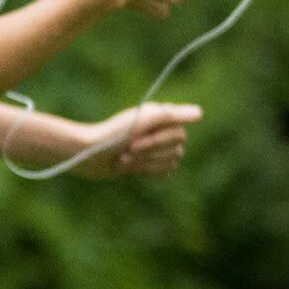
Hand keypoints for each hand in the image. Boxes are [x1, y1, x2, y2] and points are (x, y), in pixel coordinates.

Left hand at [72, 101, 201, 179]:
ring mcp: (154, 149)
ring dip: (144, 164)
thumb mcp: (142, 119)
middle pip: (176, 151)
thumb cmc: (112, 134)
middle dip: (148, 155)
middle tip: (125, 152)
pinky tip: (130, 169)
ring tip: (123, 160)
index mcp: (161, 117)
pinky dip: (146, 173)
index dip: (157, 142)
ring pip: (170, 164)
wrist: (88, 154)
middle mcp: (161, 131)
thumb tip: (200, 113)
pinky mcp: (147, 165)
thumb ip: (172, 115)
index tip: (133, 141)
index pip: (179, 135)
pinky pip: (164, 174)